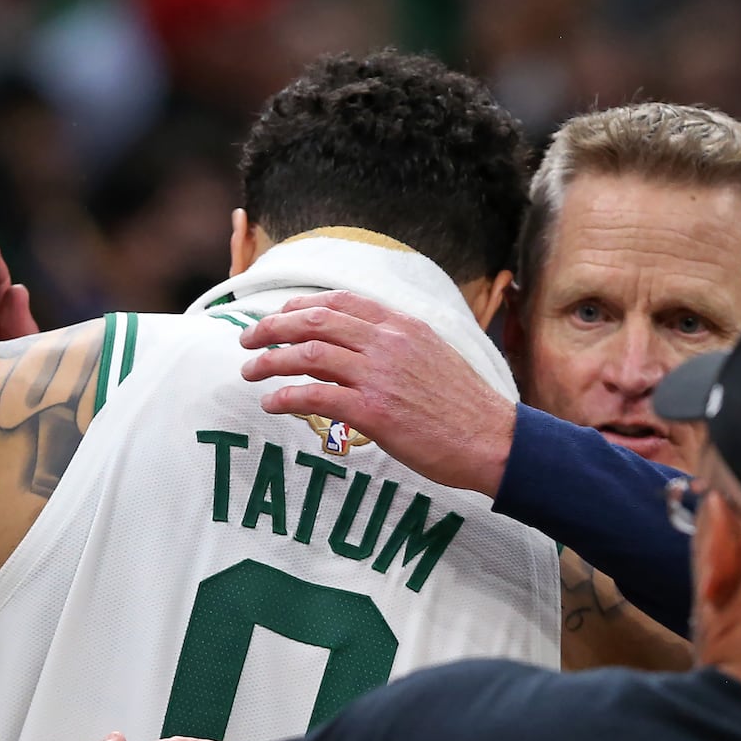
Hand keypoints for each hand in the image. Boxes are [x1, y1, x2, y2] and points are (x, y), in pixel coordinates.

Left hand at [239, 291, 515, 497]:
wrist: (492, 439)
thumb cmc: (465, 406)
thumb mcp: (434, 357)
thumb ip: (396, 346)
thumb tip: (356, 348)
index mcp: (402, 326)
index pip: (340, 302)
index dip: (300, 305)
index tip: (278, 315)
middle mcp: (387, 342)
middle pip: (314, 321)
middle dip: (272, 327)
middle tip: (247, 339)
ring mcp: (379, 375)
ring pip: (307, 354)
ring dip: (270, 361)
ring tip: (249, 371)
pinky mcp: (374, 411)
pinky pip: (315, 396)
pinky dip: (285, 396)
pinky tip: (271, 402)